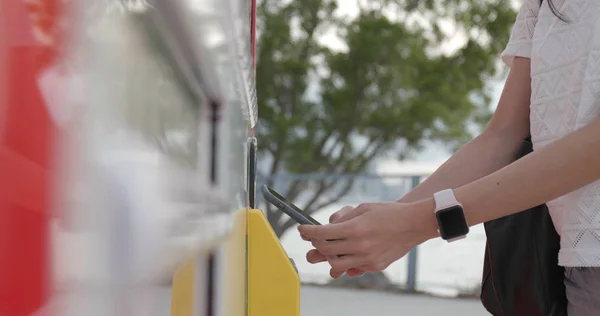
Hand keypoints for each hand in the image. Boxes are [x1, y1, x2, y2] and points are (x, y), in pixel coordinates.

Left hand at [298, 201, 435, 278]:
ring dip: (329, 257)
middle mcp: (359, 245)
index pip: (322, 233)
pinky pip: (353, 268)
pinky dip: (347, 262)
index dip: (307, 232)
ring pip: (336, 266)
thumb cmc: (387, 213)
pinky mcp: (374, 266)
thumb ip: (343, 217)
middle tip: (313, 239)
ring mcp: (367, 258)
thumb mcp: (362, 208)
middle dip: (315, 244)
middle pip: (326, 250)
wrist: (413, 224)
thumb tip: (327, 226)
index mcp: (354, 228)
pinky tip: (348, 253)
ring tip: (329, 249)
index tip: (301, 230)